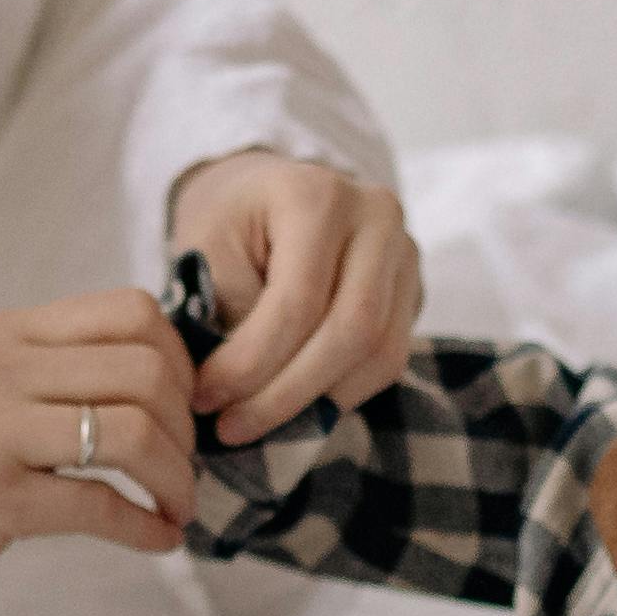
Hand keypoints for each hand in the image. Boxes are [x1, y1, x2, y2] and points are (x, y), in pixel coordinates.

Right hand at [0, 290, 198, 615]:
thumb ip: (32, 384)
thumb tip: (143, 387)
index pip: (128, 311)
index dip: (180, 364)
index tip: (182, 415)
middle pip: (146, 367)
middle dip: (186, 427)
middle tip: (182, 473)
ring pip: (134, 429)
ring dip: (176, 479)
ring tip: (174, 509)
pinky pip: (102, 503)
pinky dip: (145, 527)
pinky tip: (154, 541)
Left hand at [166, 152, 420, 441]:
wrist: (266, 189)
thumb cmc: (228, 219)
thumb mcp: (205, 248)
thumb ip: (229, 312)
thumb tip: (238, 393)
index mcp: (318, 196)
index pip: (298, 301)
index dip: (251, 363)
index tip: (205, 397)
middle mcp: (377, 217)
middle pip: (352, 330)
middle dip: (287, 393)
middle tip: (233, 427)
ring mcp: (404, 251)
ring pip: (380, 352)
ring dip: (318, 401)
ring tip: (258, 422)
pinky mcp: (411, 286)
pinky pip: (390, 356)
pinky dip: (342, 391)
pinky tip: (296, 403)